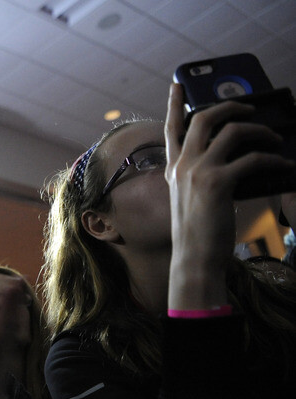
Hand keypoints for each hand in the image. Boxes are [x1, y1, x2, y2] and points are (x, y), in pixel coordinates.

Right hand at [165, 83, 293, 280]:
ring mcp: (198, 172)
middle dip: (229, 107)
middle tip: (248, 109)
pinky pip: (253, 158)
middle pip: (203, 118)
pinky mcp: (218, 183)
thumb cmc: (197, 232)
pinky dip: (274, 158)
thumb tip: (231, 159)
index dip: (173, 104)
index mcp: (173, 169)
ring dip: (260, 130)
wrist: (194, 256)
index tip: (177, 85)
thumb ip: (199, 176)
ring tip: (274, 138)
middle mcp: (182, 165)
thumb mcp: (188, 198)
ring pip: (232, 131)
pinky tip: (284, 163)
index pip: (171, 129)